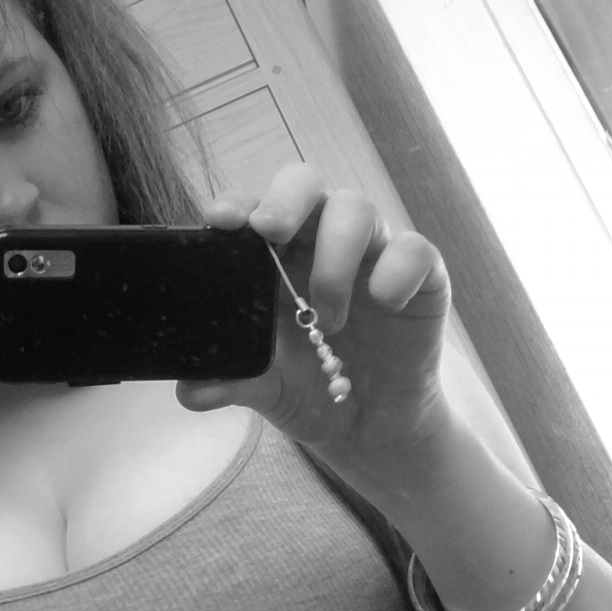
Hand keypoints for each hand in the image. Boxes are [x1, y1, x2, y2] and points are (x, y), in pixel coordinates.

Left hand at [177, 163, 453, 478]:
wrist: (371, 428)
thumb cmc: (311, 388)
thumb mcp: (266, 387)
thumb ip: (231, 380)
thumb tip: (190, 391)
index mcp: (275, 255)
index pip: (252, 209)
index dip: (236, 204)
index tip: (218, 220)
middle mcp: (321, 240)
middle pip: (304, 182)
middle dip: (285, 198)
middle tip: (269, 230)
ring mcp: (372, 253)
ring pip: (357, 208)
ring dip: (335, 256)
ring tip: (326, 318)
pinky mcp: (421, 276)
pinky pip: (415, 250)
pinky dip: (397, 270)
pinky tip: (386, 302)